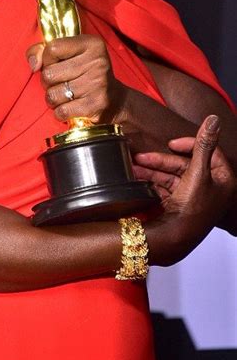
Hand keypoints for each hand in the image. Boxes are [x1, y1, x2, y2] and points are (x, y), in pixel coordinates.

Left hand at [26, 36, 126, 122]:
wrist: (116, 102)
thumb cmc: (84, 74)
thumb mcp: (69, 54)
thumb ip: (42, 51)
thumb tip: (33, 64)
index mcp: (92, 44)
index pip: (52, 48)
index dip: (47, 60)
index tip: (57, 65)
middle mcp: (97, 62)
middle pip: (48, 74)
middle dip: (48, 82)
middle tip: (61, 83)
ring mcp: (97, 84)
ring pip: (52, 95)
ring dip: (53, 99)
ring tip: (65, 97)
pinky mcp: (95, 105)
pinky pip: (61, 111)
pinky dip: (60, 113)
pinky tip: (70, 108)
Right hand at [136, 115, 235, 264]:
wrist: (174, 240)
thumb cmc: (192, 211)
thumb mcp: (198, 172)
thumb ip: (203, 145)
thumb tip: (213, 120)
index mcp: (224, 181)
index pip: (210, 152)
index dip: (190, 144)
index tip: (172, 143)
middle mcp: (211, 189)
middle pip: (186, 164)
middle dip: (161, 161)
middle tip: (142, 157)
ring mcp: (194, 197)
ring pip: (172, 175)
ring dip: (152, 171)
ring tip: (135, 168)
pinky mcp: (179, 204)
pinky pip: (165, 186)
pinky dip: (151, 181)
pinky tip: (137, 177)